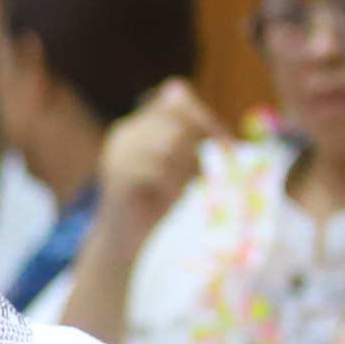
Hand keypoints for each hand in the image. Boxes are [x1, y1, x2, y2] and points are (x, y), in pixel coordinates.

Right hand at [94, 79, 220, 229]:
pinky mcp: (118, 176)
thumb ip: (190, 136)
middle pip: (176, 120)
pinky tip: (172, 199)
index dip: (205, 120)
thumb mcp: (181, 165)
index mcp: (138, 126)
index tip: (226, 145)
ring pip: (169, 141)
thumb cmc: (156, 203)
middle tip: (207, 173)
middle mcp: (125, 134)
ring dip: (188, 168)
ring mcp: (118, 154)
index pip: (177, 100)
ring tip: (186, 189)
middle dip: (200, 145)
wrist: (125, 244)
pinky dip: (174, 184)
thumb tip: (191, 99)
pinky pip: (158, 167)